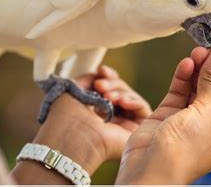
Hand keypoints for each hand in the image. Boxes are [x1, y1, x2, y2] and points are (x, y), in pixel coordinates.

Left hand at [12, 66, 150, 182]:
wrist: (72, 139)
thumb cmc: (67, 118)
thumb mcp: (75, 90)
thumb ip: (90, 78)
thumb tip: (101, 73)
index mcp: (97, 112)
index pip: (111, 89)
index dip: (109, 77)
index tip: (101, 70)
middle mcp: (111, 119)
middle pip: (122, 91)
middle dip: (112, 84)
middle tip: (99, 85)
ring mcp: (124, 126)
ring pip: (132, 98)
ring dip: (120, 92)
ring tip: (106, 96)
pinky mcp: (136, 132)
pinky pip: (143, 109)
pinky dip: (134, 101)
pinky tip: (122, 102)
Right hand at [116, 46, 210, 183]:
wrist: (148, 168)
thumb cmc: (184, 148)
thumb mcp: (206, 111)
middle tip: (210, 49)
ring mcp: (190, 120)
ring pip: (198, 88)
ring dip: (199, 70)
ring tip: (197, 52)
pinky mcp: (169, 115)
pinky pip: (180, 92)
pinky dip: (183, 77)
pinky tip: (186, 63)